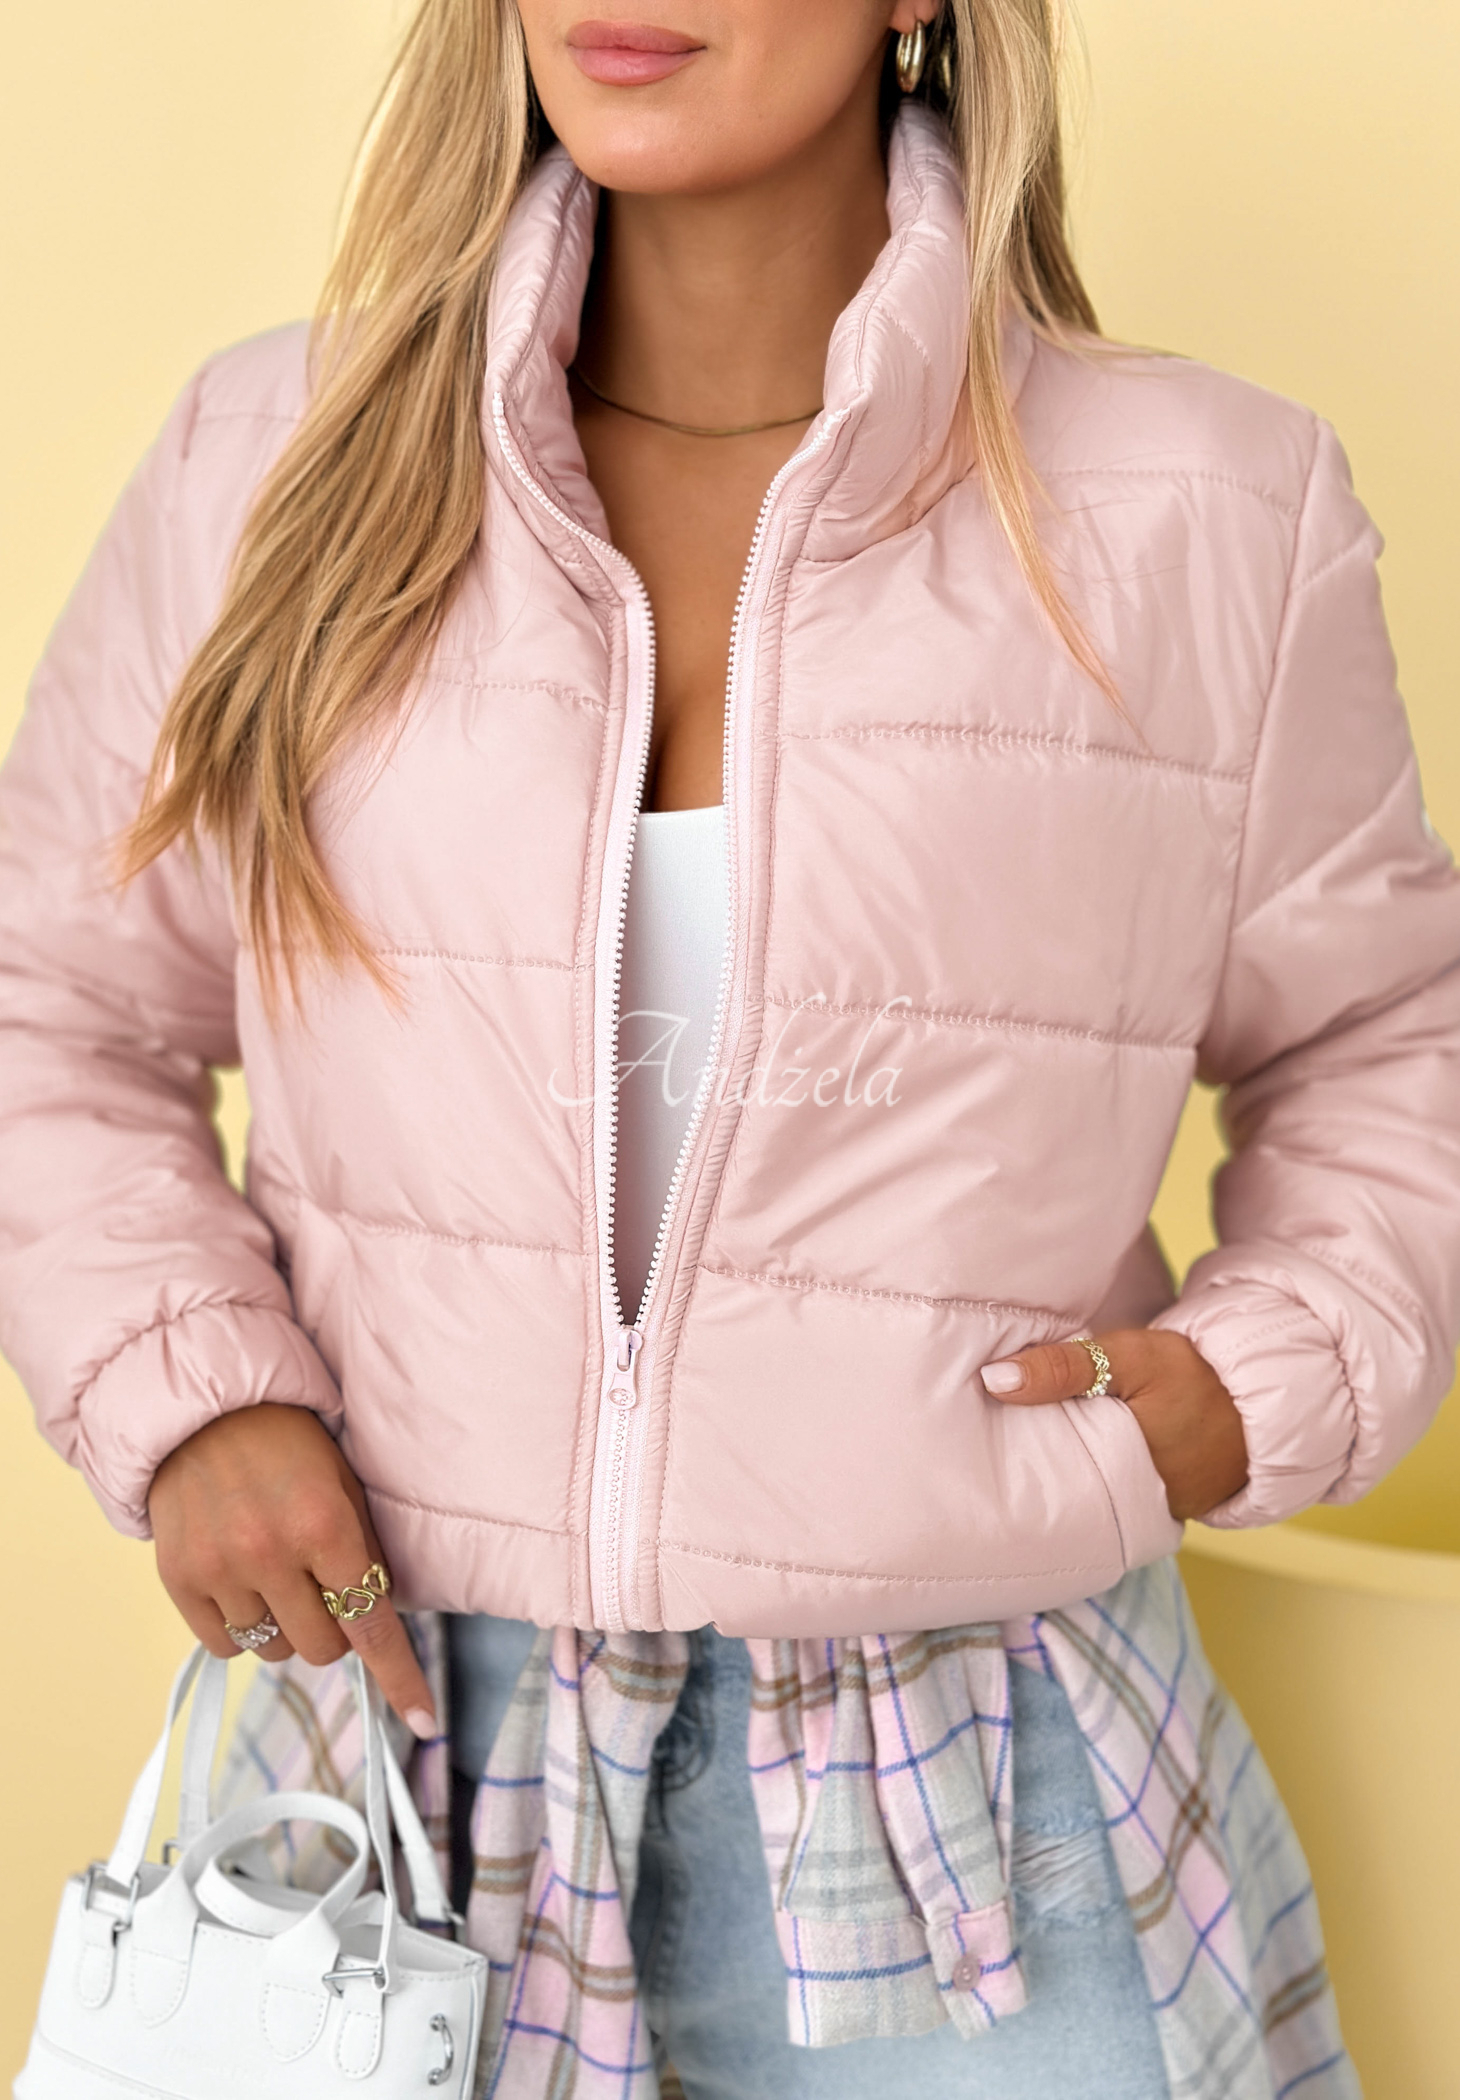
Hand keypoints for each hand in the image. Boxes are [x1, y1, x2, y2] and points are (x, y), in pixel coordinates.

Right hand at [148, 1403, 436, 1736]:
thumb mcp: (344, 1484)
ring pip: (273, 1652)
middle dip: (331, 1628)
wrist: (203, 1409)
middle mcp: (271, 1553)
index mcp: (325, 1526)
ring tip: (274, 1571)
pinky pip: (224, 1646)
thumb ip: (364, 1554)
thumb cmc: (288, 1444)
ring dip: (284, 1626)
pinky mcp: (178, 1580)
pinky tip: (241, 1582)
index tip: (424, 1720)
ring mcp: (220, 1569)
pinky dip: (240, 1628)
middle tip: (319, 1584)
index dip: (399, 1677)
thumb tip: (380, 1623)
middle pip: (321, 1649)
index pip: (371, 1624)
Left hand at [980, 1330, 1247, 1521]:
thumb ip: (1064, 1367)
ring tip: (1043, 1450)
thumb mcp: (1127, 1356)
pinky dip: (1106, 1480)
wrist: (1262, 1391)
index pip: (1056, 1472)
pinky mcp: (1172, 1509)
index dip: (1025, 1452)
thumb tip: (995, 1380)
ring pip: (1100, 1498)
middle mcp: (1143, 1506)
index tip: (993, 1432)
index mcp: (1127, 1470)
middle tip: (1012, 1444)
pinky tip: (1086, 1458)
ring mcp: (1160, 1513)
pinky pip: (1125, 1500)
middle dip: (1047, 1469)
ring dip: (1077, 1475)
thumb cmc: (1195, 1372)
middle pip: (1074, 1491)